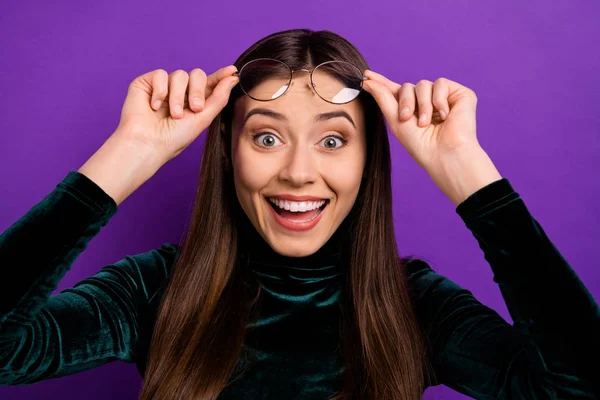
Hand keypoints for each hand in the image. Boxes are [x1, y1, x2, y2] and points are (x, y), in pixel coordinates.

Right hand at [114, 65, 238, 161]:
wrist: (148, 143)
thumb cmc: (174, 138)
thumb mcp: (203, 118)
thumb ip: (219, 97)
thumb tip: (233, 77)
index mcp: (195, 101)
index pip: (209, 83)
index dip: (221, 76)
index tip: (232, 71)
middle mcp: (180, 92)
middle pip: (197, 75)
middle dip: (199, 91)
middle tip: (195, 109)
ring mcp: (164, 87)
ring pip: (180, 74)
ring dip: (178, 96)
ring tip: (173, 115)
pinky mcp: (147, 83)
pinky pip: (161, 74)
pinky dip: (160, 91)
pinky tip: (154, 107)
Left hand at [362, 71, 480, 170]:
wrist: (445, 154)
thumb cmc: (420, 145)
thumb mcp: (396, 120)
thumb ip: (383, 98)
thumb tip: (367, 80)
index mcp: (412, 110)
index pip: (396, 92)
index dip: (382, 83)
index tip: (366, 75)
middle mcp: (428, 103)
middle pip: (408, 87)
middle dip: (405, 101)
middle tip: (407, 118)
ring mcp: (444, 98)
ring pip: (423, 84)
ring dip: (423, 105)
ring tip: (426, 123)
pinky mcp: (460, 95)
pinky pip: (441, 83)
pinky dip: (439, 99)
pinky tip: (445, 115)